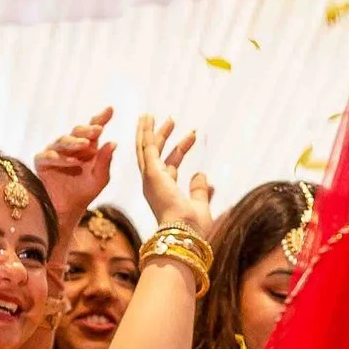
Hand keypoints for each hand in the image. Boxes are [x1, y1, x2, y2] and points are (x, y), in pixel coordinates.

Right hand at [34, 108, 116, 225]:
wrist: (68, 209)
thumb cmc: (85, 192)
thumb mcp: (100, 178)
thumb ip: (105, 161)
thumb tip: (114, 142)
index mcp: (87, 146)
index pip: (93, 128)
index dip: (100, 118)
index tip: (110, 110)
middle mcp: (70, 145)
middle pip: (77, 131)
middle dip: (87, 130)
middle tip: (97, 130)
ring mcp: (54, 151)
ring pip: (62, 141)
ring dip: (74, 143)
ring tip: (84, 145)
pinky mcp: (42, 161)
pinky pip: (49, 156)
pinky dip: (60, 158)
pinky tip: (71, 161)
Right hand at [134, 114, 214, 236]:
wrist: (183, 234)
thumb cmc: (192, 228)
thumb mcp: (200, 205)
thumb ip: (200, 190)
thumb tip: (202, 175)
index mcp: (164, 192)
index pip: (171, 165)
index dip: (180, 149)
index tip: (192, 135)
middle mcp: (153, 184)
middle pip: (155, 155)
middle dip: (161, 136)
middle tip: (170, 120)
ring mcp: (150, 178)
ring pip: (146, 148)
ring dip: (150, 130)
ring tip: (153, 115)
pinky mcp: (151, 172)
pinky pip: (147, 147)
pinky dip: (146, 131)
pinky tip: (147, 119)